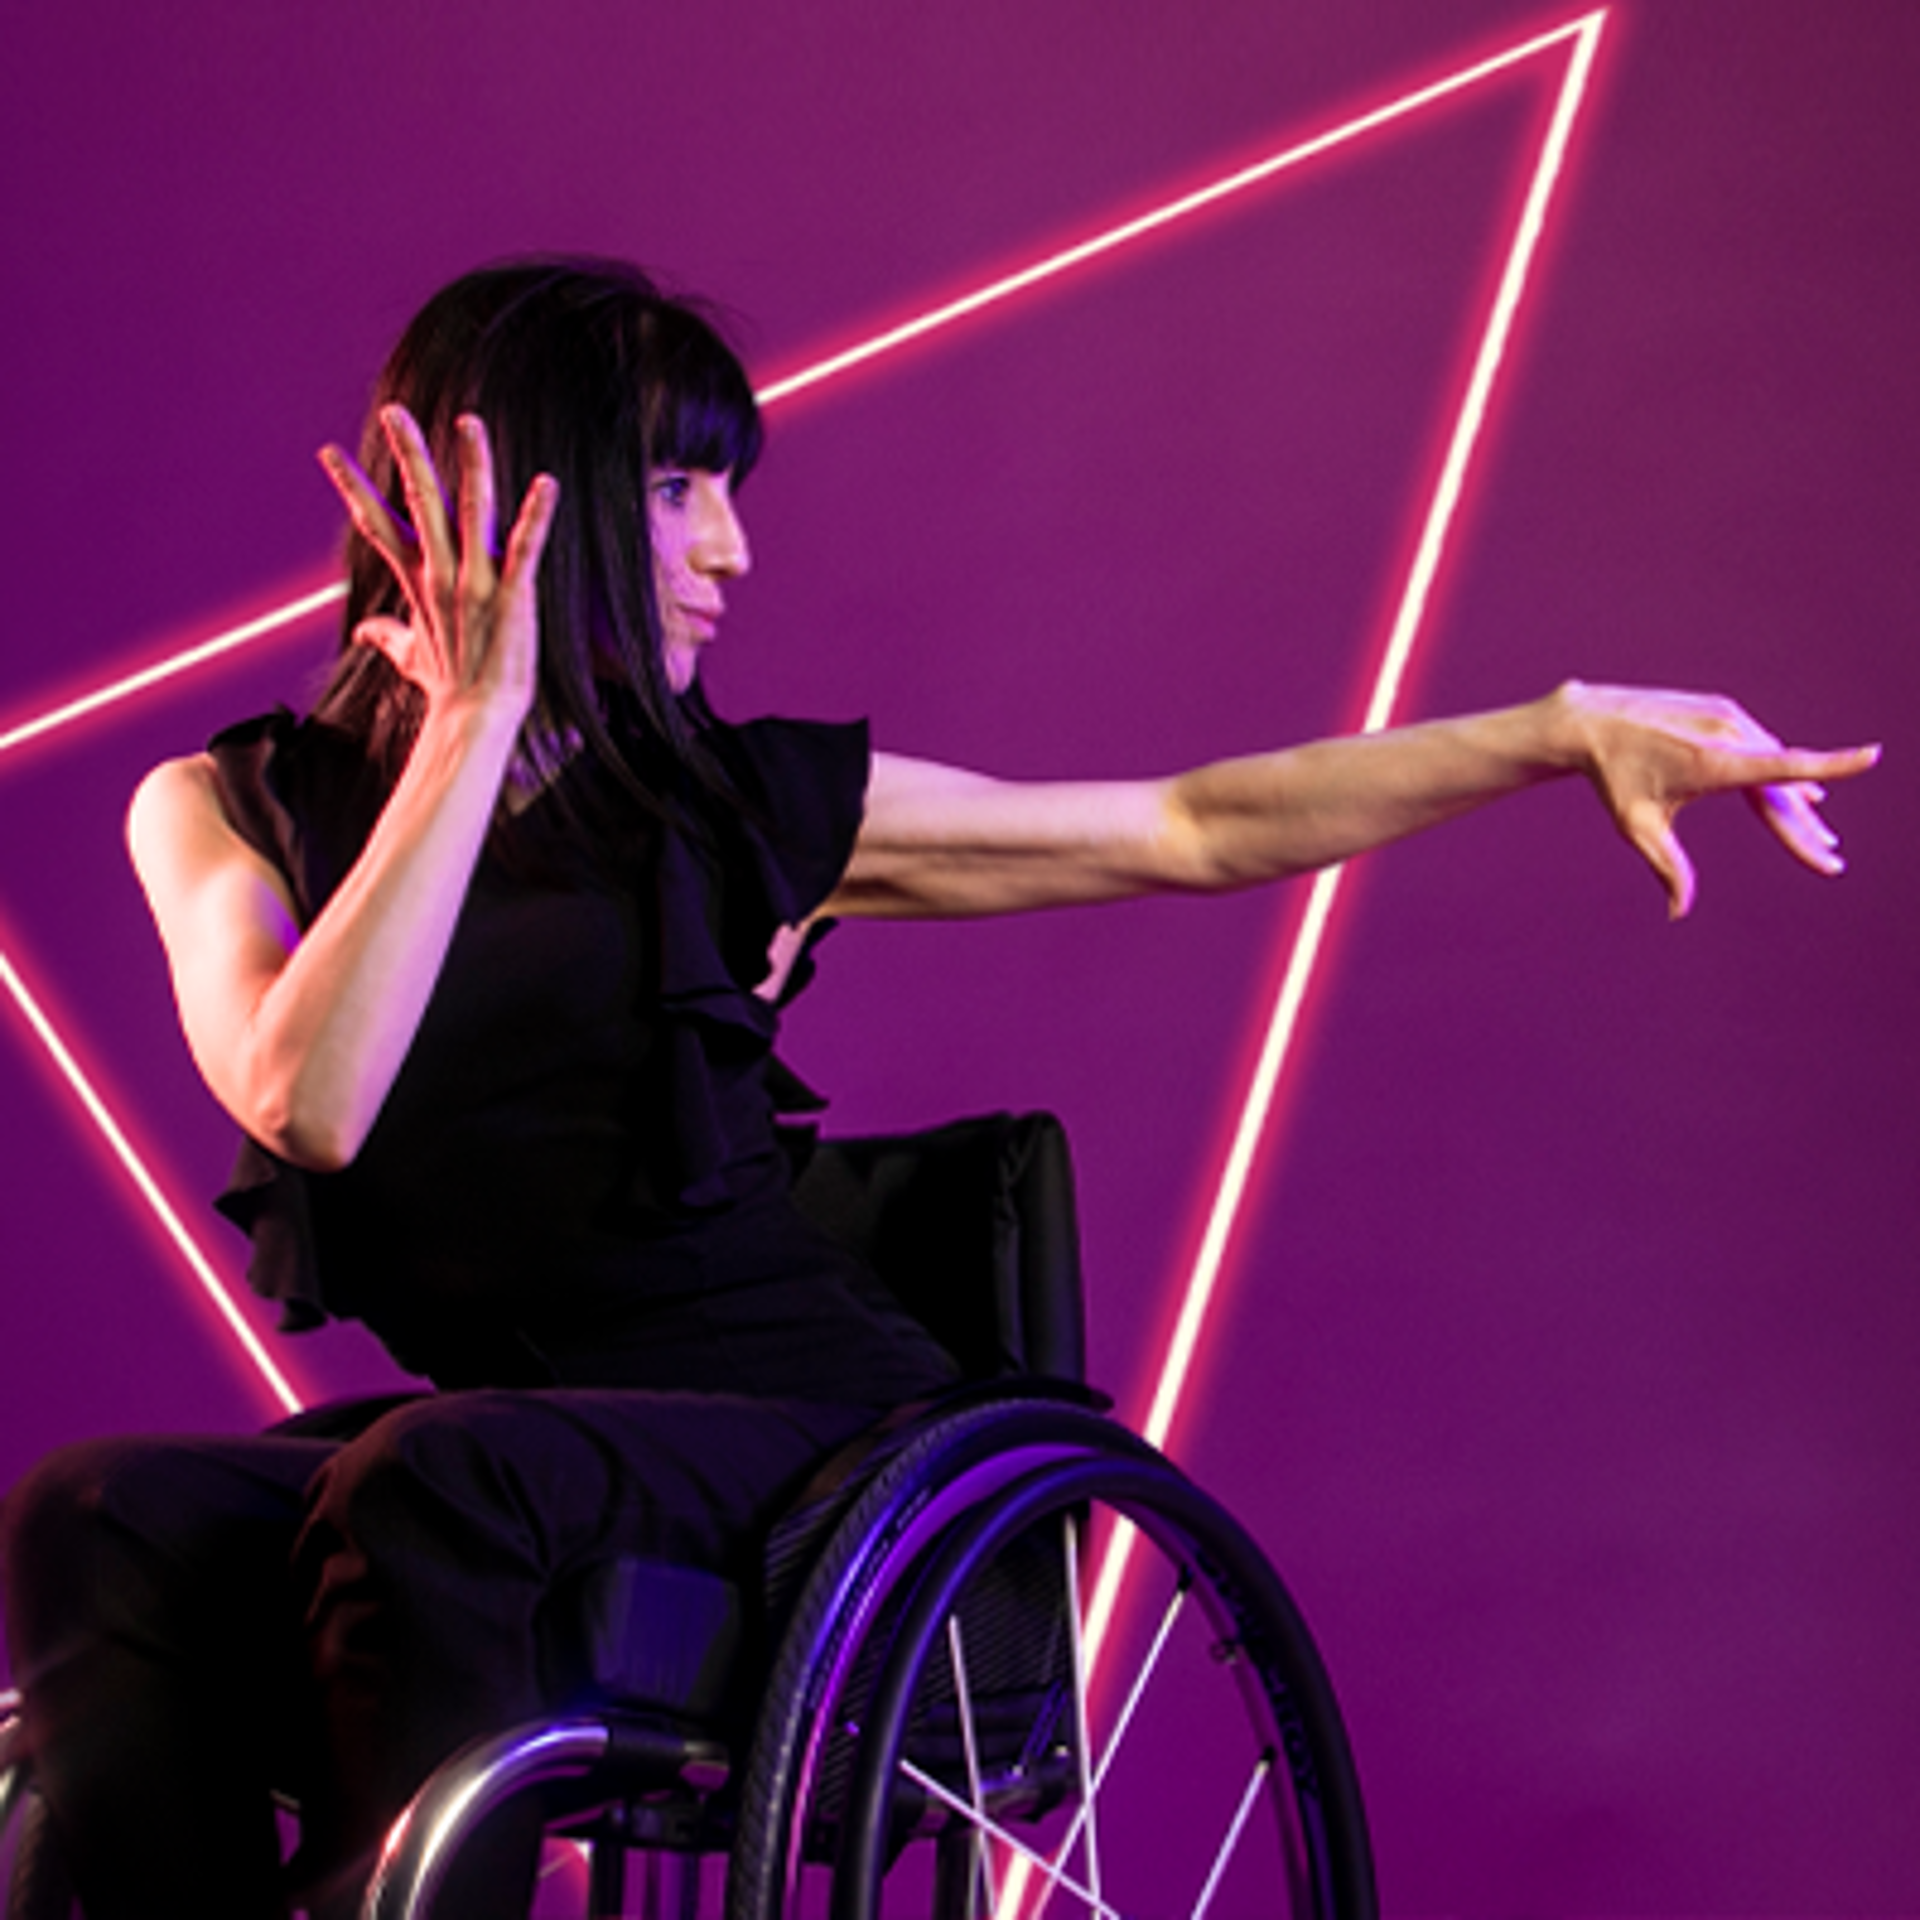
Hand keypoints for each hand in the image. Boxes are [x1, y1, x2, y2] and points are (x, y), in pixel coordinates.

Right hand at [318, 407, 557, 732]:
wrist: (476, 717)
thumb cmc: (449, 686)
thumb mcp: (410, 656)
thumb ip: (387, 635)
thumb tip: (364, 631)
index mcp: (418, 579)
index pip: (377, 523)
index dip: (352, 487)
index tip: (328, 452)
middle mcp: (442, 573)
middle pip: (419, 501)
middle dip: (408, 454)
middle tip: (394, 412)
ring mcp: (476, 582)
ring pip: (470, 509)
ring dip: (472, 464)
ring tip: (469, 422)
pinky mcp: (512, 595)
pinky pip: (524, 548)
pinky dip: (536, 516)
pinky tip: (547, 484)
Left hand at [1559, 680, 1879, 917]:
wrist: (1591, 722)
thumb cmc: (1612, 778)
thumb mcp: (1637, 828)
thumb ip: (1667, 868)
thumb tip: (1677, 912)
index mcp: (1717, 764)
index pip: (1787, 768)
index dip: (1833, 766)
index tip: (1873, 755)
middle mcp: (1731, 735)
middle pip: (1783, 789)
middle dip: (1805, 829)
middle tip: (1830, 862)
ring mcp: (1729, 719)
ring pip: (1774, 768)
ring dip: (1796, 803)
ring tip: (1817, 836)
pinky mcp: (1724, 712)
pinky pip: (1761, 749)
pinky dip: (1778, 776)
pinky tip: (1798, 796)